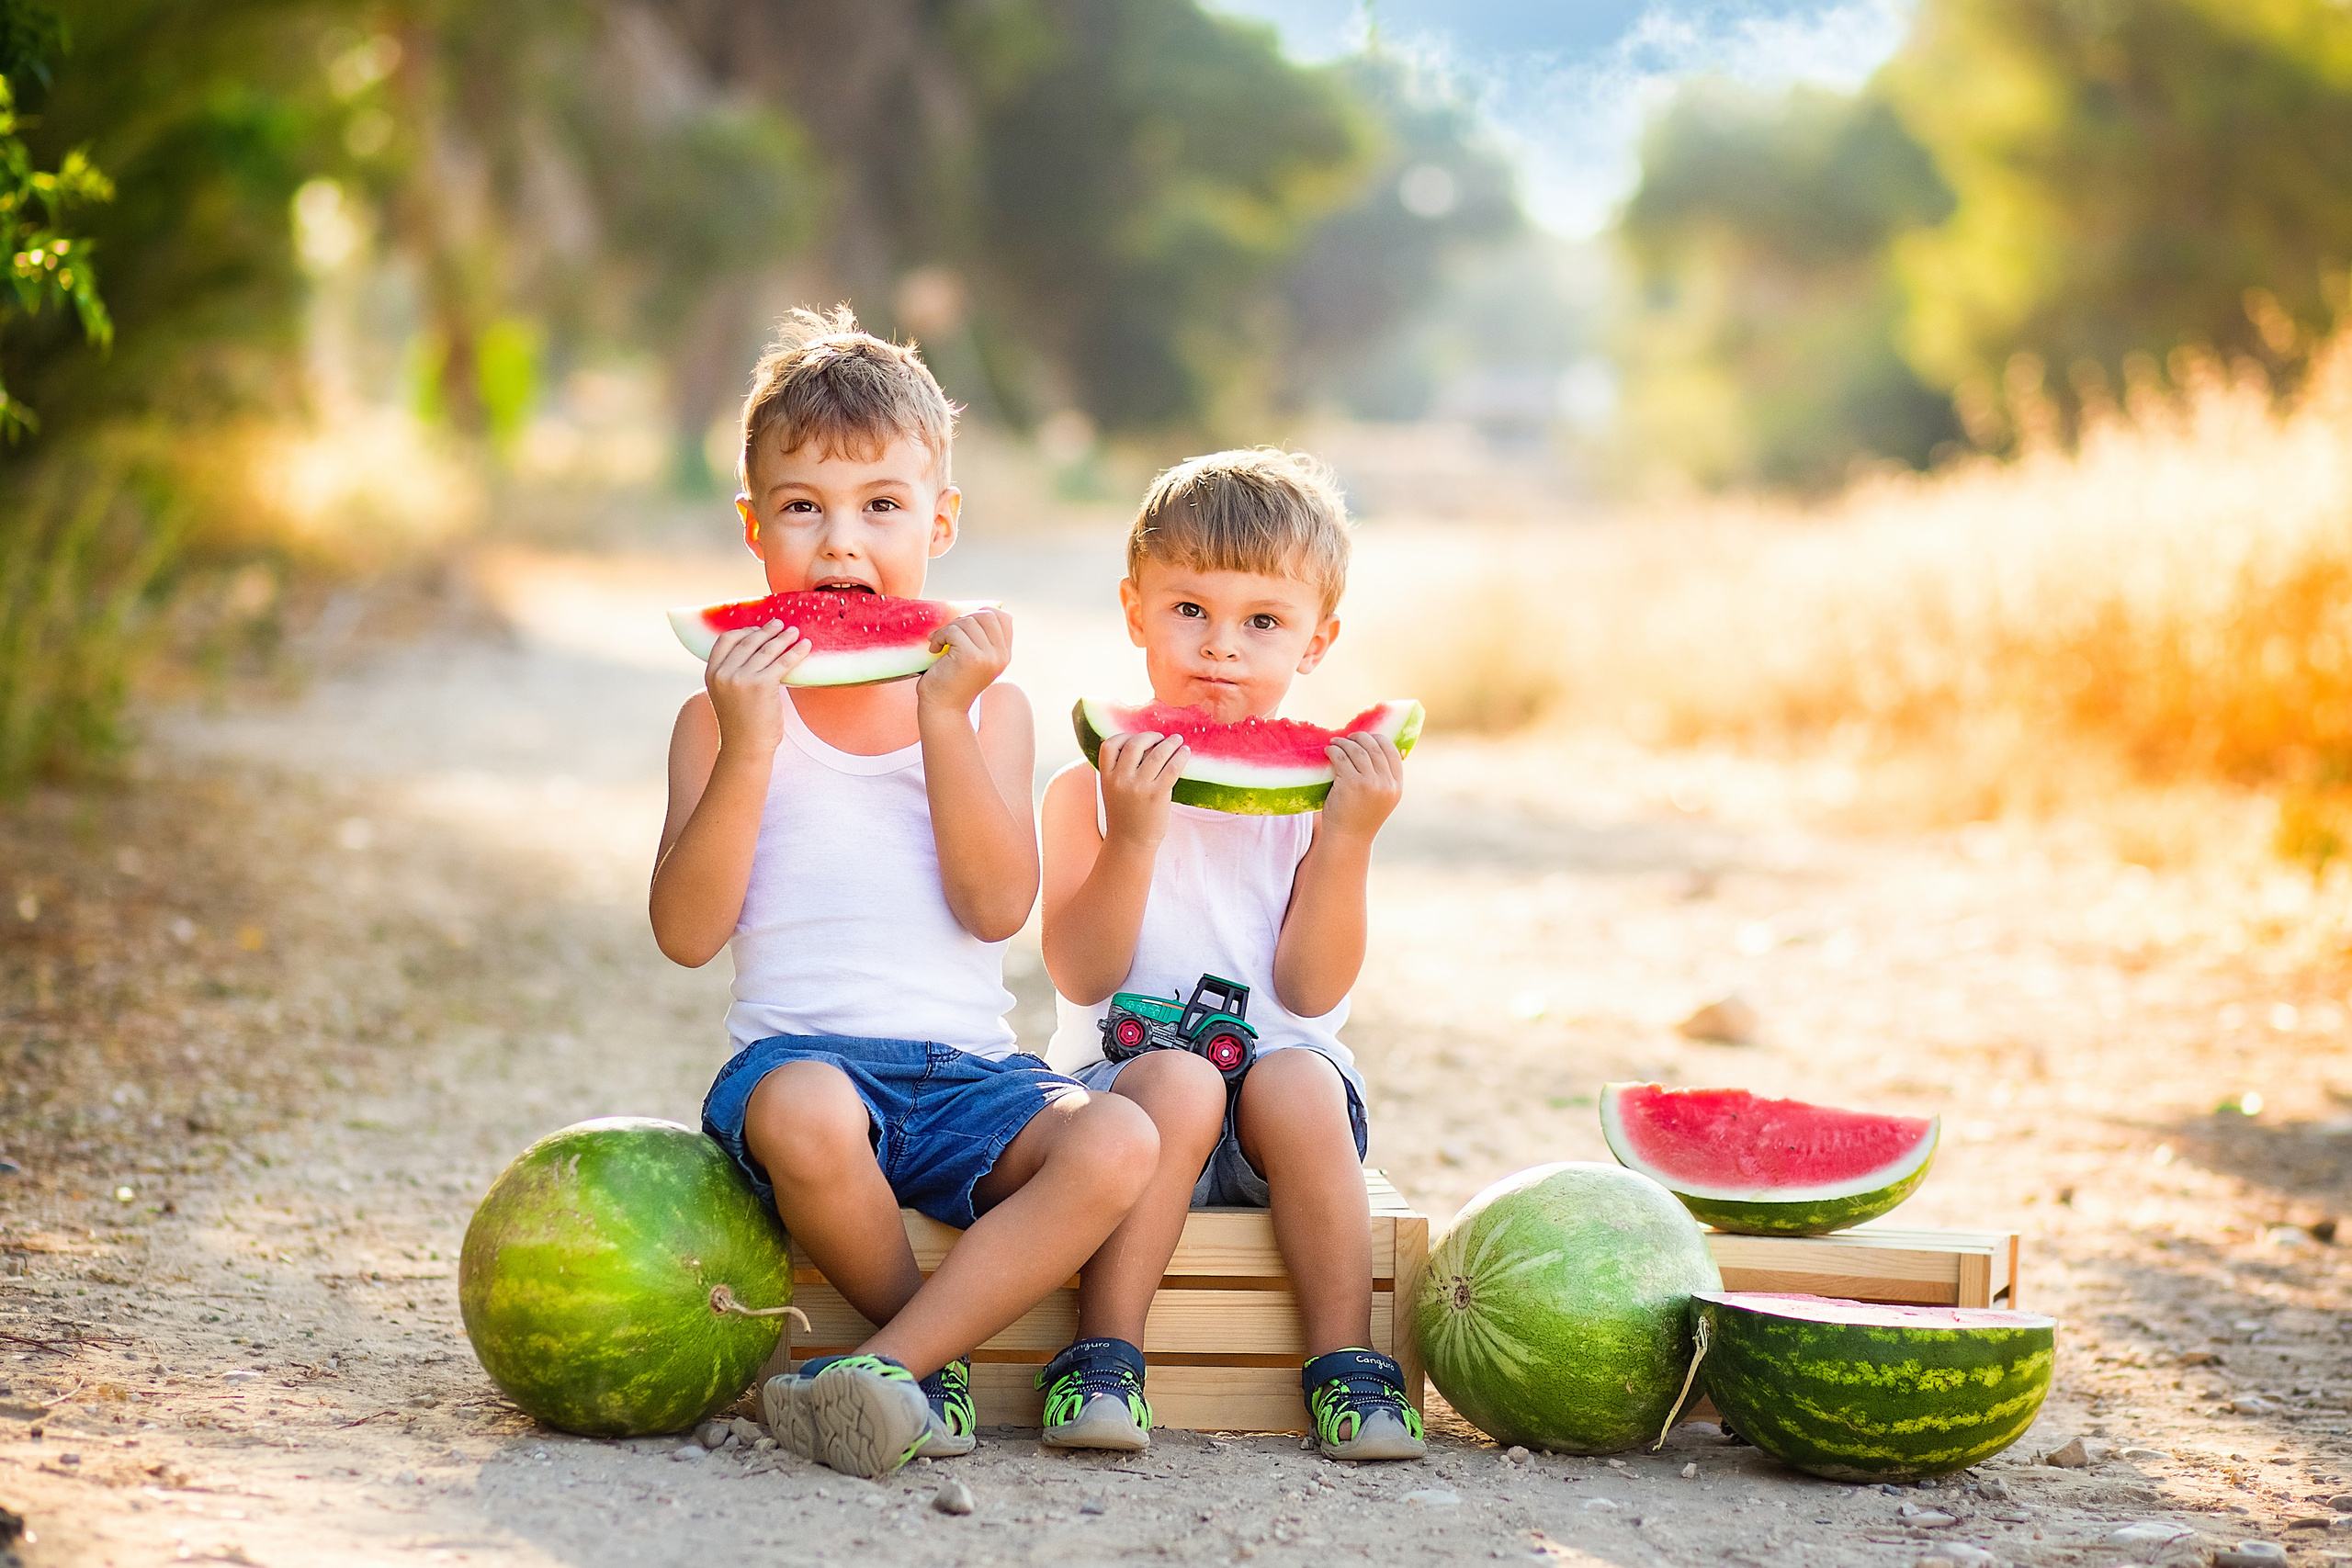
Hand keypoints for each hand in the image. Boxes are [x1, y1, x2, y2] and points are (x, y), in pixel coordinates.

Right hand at [704, 618, 808, 754]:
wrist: (746, 748)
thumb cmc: (742, 724)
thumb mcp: (727, 695)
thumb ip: (734, 674)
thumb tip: (757, 652)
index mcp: (711, 673)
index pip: (725, 640)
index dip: (743, 631)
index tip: (757, 629)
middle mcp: (723, 673)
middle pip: (747, 641)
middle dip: (766, 631)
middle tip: (779, 623)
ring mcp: (741, 678)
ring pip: (766, 649)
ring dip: (783, 637)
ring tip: (794, 631)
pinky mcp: (761, 684)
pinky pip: (783, 662)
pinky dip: (796, 652)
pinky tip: (806, 646)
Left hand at [919, 608, 1013, 711]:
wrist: (943, 709)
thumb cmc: (952, 682)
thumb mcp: (975, 658)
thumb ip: (982, 638)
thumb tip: (980, 610)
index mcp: (1004, 655)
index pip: (1003, 618)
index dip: (981, 613)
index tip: (963, 626)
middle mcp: (1000, 656)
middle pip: (986, 615)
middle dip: (963, 620)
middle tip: (948, 635)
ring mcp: (988, 657)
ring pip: (968, 622)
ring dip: (948, 629)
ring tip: (939, 644)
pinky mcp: (971, 658)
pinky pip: (954, 631)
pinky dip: (940, 636)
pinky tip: (934, 649)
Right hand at [1097, 730, 1186, 847]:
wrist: (1130, 843)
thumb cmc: (1124, 816)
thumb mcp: (1112, 791)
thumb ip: (1119, 771)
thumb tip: (1141, 748)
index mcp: (1107, 777)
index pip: (1109, 745)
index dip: (1124, 737)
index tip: (1136, 737)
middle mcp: (1121, 779)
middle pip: (1135, 744)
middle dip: (1150, 736)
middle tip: (1161, 737)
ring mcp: (1139, 787)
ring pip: (1157, 753)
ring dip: (1170, 743)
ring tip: (1177, 740)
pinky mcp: (1157, 795)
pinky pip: (1172, 768)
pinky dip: (1180, 757)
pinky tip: (1185, 753)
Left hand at [1322, 732, 1403, 839]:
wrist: (1347, 839)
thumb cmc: (1359, 817)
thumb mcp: (1379, 798)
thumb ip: (1381, 777)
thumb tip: (1373, 747)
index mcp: (1396, 786)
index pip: (1393, 752)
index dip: (1379, 740)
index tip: (1366, 738)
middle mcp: (1386, 783)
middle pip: (1375, 747)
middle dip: (1360, 738)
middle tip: (1348, 737)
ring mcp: (1370, 783)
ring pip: (1357, 750)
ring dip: (1344, 742)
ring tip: (1335, 742)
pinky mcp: (1351, 783)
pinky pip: (1342, 758)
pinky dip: (1334, 750)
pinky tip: (1329, 751)